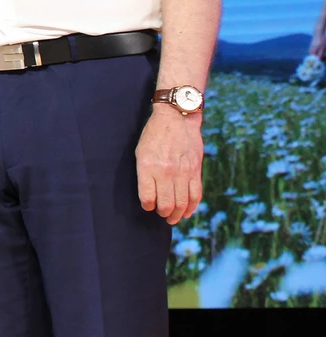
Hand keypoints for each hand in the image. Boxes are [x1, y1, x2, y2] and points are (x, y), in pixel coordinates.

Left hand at [136, 104, 203, 224]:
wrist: (176, 118)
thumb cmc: (153, 135)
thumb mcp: (140, 152)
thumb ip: (144, 174)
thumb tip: (149, 196)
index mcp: (148, 167)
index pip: (148, 198)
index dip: (147, 206)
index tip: (148, 207)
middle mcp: (166, 172)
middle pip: (166, 204)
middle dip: (163, 213)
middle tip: (161, 215)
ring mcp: (183, 172)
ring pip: (182, 203)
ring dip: (177, 214)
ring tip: (172, 218)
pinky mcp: (196, 170)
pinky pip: (196, 195)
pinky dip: (192, 207)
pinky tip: (187, 212)